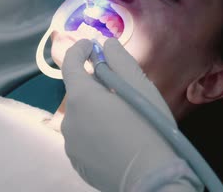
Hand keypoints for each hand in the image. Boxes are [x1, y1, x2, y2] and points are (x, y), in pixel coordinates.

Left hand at [61, 39, 200, 191]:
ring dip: (95, 109)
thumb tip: (106, 44)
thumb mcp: (140, 88)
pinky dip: (94, 131)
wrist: (154, 179)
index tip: (91, 45)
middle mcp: (69, 120)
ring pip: (81, 115)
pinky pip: (83, 137)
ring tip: (122, 118)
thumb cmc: (151, 128)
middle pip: (78, 92)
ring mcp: (70, 144)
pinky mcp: (76, 162)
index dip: (80, 50)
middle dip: (95, 84)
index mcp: (81, 97)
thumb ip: (120, 61)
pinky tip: (115, 137)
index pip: (70, 64)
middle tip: (121, 88)